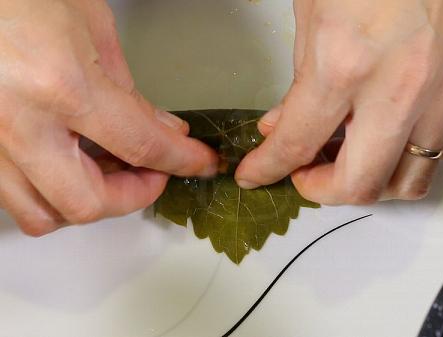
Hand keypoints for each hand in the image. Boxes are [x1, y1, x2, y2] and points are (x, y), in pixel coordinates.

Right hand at [0, 0, 217, 235]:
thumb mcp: (92, 28)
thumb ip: (128, 88)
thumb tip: (161, 128)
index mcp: (61, 86)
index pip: (141, 145)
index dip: (182, 161)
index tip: (199, 164)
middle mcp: (20, 123)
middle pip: (87, 203)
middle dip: (133, 195)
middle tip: (153, 173)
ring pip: (42, 215)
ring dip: (87, 203)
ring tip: (110, 174)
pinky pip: (12, 199)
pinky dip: (48, 196)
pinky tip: (69, 168)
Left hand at [236, 0, 442, 204]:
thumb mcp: (313, 9)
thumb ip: (299, 76)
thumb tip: (285, 121)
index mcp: (345, 61)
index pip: (297, 143)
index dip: (268, 169)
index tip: (258, 173)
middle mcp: (395, 88)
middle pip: (358, 184)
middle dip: (319, 190)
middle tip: (302, 174)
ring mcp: (434, 94)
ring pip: (406, 183)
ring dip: (369, 186)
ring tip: (343, 164)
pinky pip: (435, 154)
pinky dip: (403, 165)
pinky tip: (381, 146)